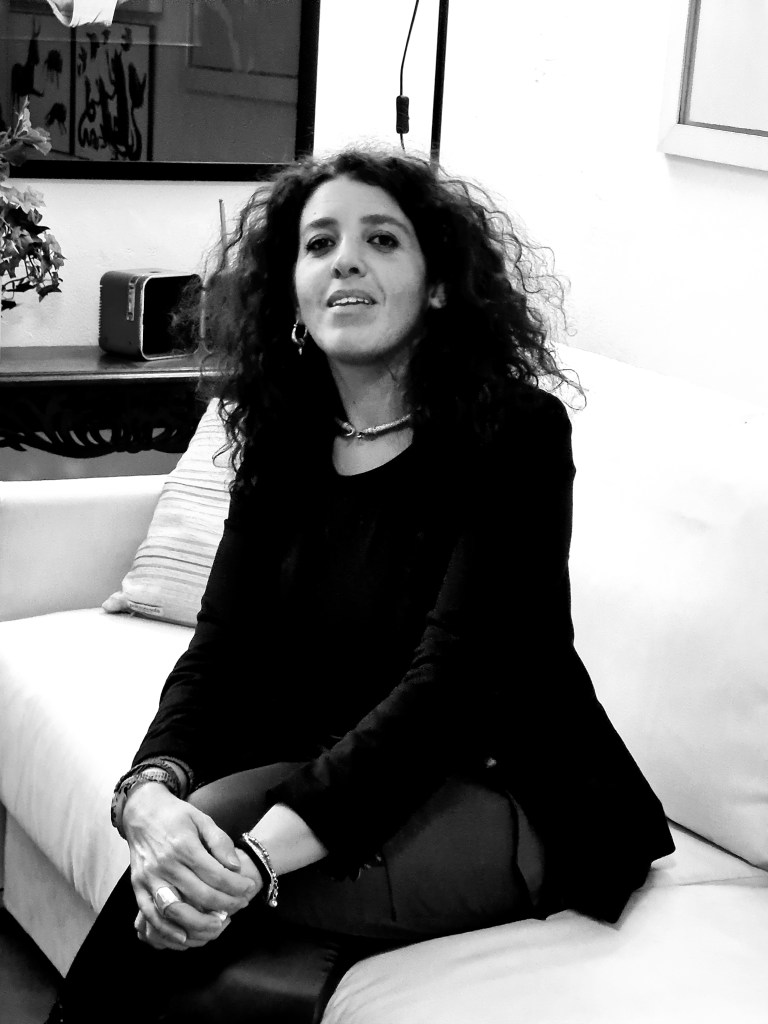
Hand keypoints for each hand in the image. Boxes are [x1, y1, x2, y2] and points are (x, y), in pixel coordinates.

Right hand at [123, 783, 260, 949]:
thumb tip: (235, 866)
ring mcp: (149, 879)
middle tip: (241, 906)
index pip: (216, 875)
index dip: (236, 886)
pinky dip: (167, 931)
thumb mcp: (202, 819)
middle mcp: (165, 864)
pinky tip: (185, 937)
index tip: (249, 889)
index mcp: (184, 846)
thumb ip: (220, 841)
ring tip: (218, 925)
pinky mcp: (138, 888)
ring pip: (175, 911)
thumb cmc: (175, 816)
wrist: (141, 812)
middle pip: (200, 895)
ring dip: (199, 924)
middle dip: (226, 905)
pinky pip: (151, 916)